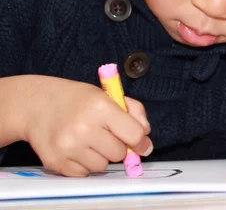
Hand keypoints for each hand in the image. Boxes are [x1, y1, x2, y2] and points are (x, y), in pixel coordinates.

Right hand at [21, 76, 151, 176]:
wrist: (37, 105)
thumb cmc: (77, 100)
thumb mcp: (107, 95)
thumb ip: (133, 110)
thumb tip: (145, 135)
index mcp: (101, 108)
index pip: (134, 135)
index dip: (141, 141)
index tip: (142, 144)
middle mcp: (84, 128)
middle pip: (119, 154)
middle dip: (118, 146)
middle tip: (106, 135)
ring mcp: (68, 147)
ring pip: (102, 166)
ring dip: (101, 156)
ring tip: (89, 141)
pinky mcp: (56, 162)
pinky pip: (84, 173)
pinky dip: (85, 164)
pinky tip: (77, 149)